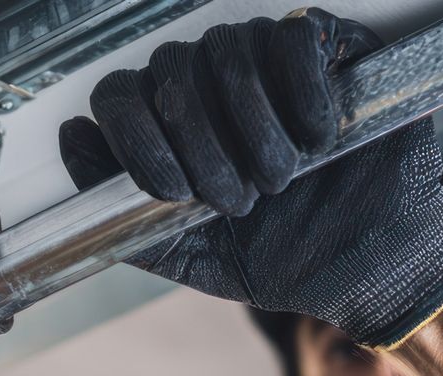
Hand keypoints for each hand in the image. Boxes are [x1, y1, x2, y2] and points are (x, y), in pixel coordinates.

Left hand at [57, 8, 442, 347]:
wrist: (368, 268)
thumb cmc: (285, 258)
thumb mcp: (194, 255)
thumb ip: (128, 216)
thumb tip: (74, 141)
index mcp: (177, 126)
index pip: (121, 93)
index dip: (135, 137)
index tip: (171, 189)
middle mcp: (216, 85)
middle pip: (172, 70)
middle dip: (199, 145)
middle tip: (238, 200)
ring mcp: (270, 63)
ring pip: (228, 50)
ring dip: (250, 125)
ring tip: (281, 177)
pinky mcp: (329, 51)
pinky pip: (292, 39)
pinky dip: (299, 89)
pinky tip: (316, 136)